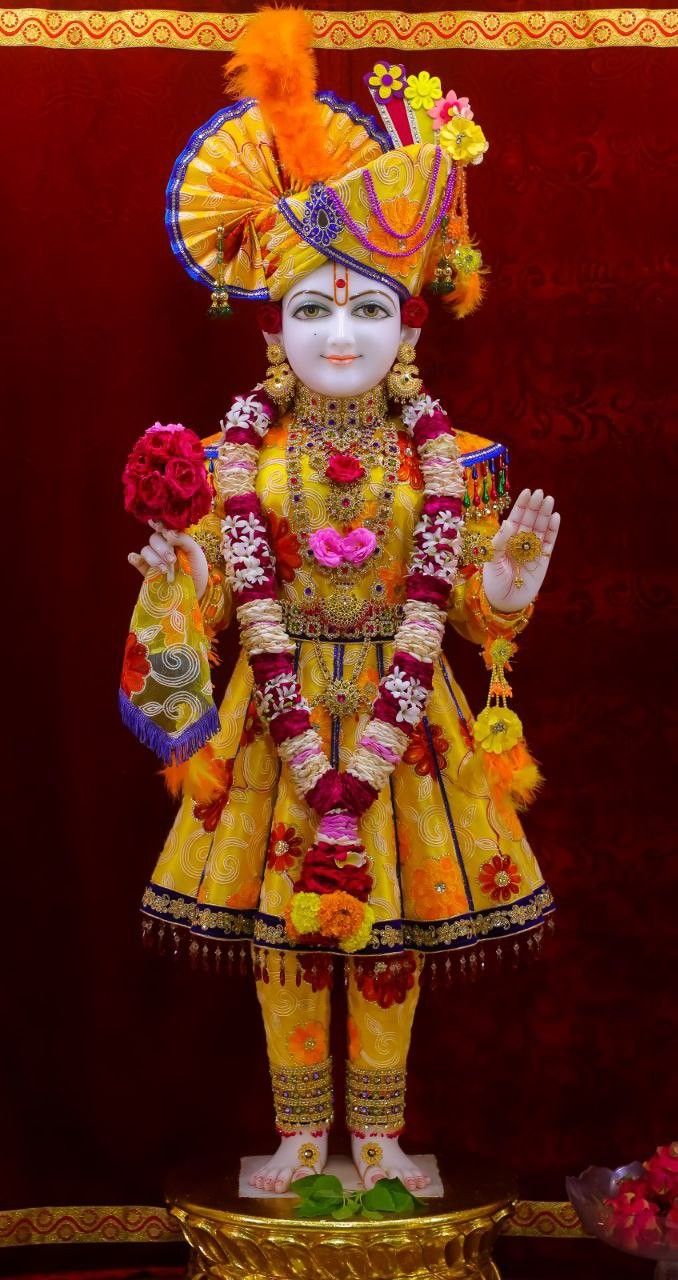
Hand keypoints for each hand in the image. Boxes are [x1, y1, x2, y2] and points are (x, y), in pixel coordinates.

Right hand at [127, 520, 208, 597]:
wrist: (195, 593)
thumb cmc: (197, 571)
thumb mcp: (195, 553)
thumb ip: (183, 540)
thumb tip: (167, 532)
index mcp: (175, 539)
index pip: (164, 527)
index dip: (160, 526)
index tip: (161, 529)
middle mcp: (163, 547)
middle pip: (154, 539)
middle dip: (162, 549)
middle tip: (172, 560)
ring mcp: (154, 559)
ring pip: (146, 550)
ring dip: (154, 559)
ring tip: (165, 570)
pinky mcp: (147, 571)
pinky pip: (137, 561)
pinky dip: (134, 558)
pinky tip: (135, 558)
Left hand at [482, 488, 559, 612]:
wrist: (505, 602)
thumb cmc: (494, 582)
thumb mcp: (492, 560)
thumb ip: (500, 542)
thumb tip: (509, 521)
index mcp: (506, 540)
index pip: (516, 518)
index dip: (521, 505)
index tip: (527, 492)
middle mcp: (520, 542)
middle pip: (530, 520)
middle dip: (535, 506)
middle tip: (540, 493)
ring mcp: (533, 550)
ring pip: (541, 528)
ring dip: (545, 514)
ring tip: (549, 500)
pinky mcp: (544, 559)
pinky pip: (549, 542)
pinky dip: (553, 530)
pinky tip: (555, 517)